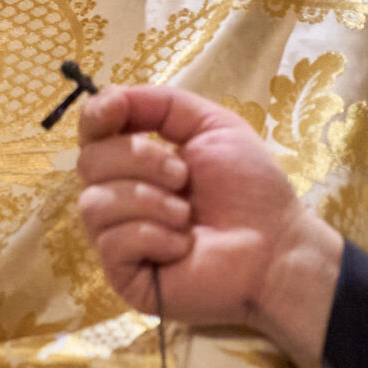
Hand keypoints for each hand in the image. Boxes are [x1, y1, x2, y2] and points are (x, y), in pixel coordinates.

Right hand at [75, 84, 343, 367]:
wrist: (278, 247)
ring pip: (94, 203)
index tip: (118, 108)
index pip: (90, 131)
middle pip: (88, 162)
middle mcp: (117, 195)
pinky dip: (152, 236)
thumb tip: (108, 93)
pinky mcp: (123, 274)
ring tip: (187, 216)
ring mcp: (116, 236)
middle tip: (183, 176)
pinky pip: (111, 242)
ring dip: (149, 202)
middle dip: (139, 160)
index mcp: (134, 161)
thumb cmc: (250, 189)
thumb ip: (161, 103)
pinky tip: (182, 245)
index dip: (96, 115)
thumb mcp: (213, 126)